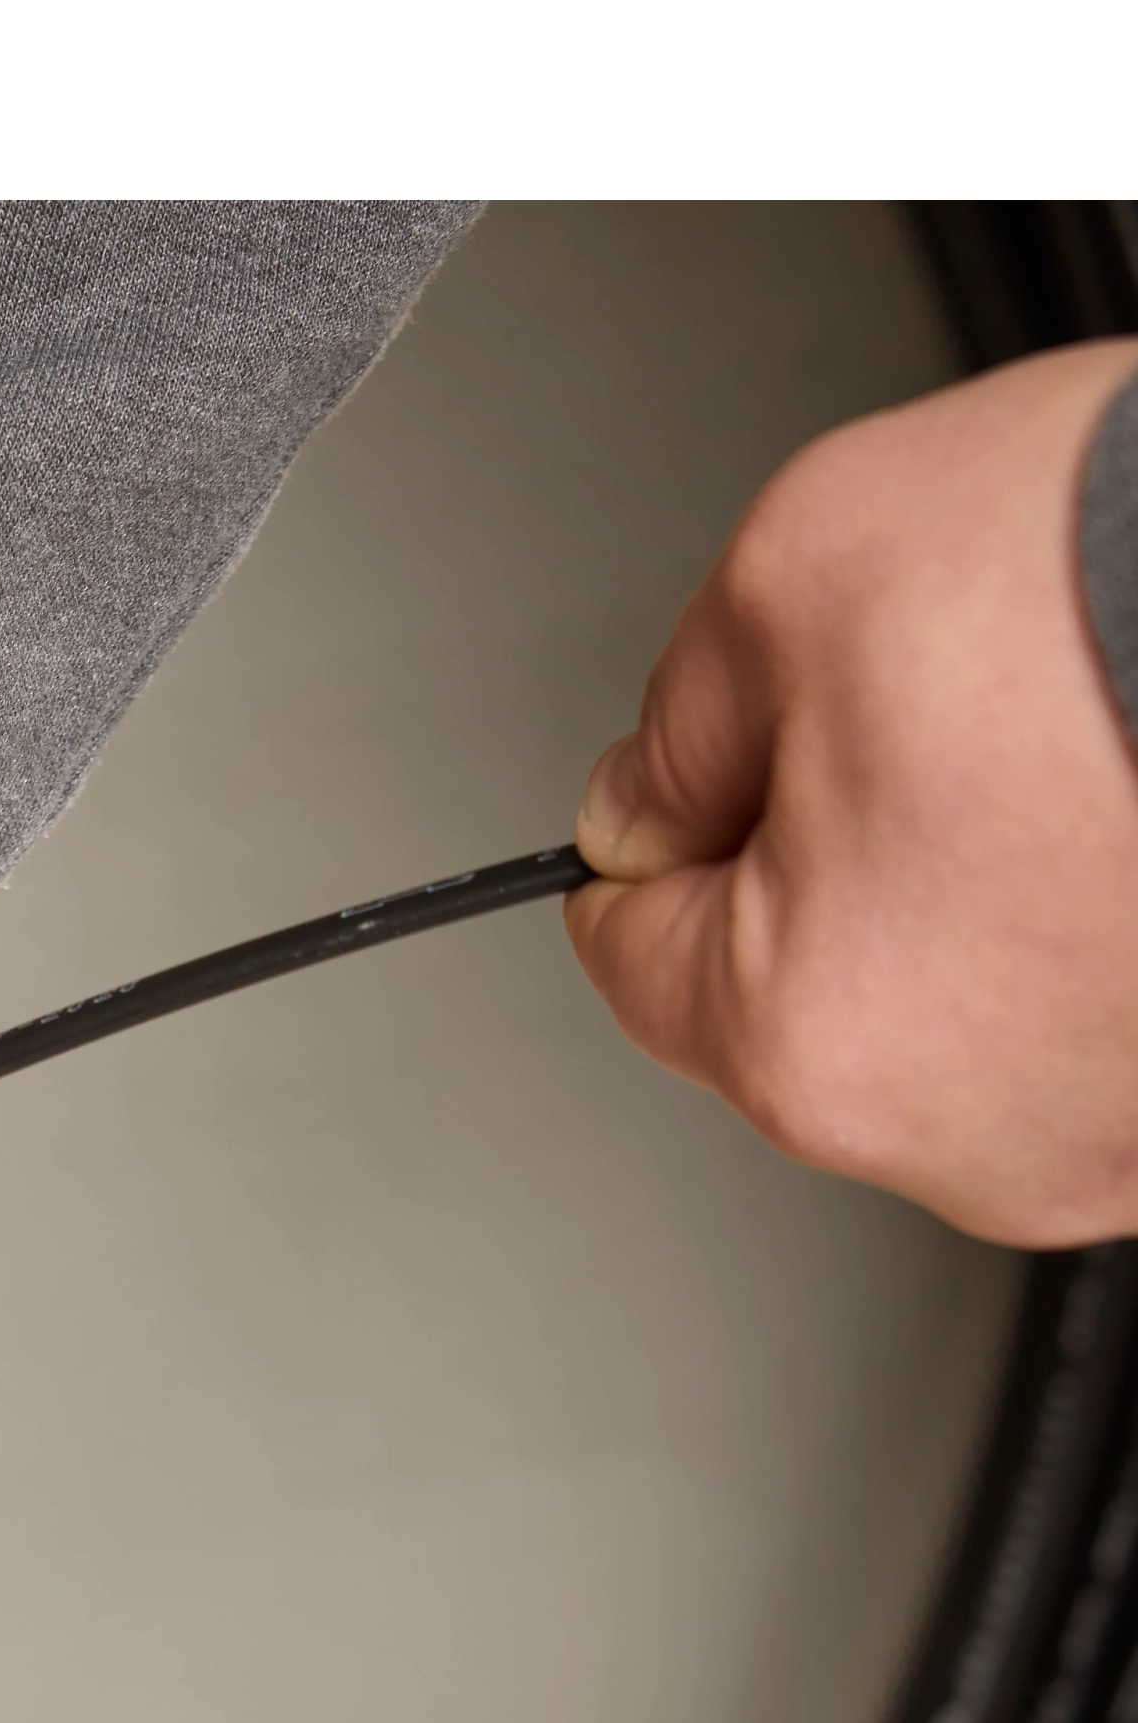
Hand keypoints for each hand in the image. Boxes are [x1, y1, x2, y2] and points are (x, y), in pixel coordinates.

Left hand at [567, 340, 1137, 1244]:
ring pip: (979, 999)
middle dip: (847, 848)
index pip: (634, 955)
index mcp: (815, 1047)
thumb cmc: (1132, 587)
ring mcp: (1123, 1138)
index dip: (675, 825)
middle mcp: (976, 1142)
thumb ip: (681, 724)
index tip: (723, 760)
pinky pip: (1110, 998)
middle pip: (814, 988)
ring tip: (1080, 746)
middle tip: (947, 711)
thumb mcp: (797, 580)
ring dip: (1000, 880)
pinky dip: (1114, 905)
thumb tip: (644, 799)